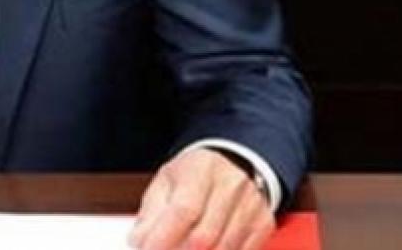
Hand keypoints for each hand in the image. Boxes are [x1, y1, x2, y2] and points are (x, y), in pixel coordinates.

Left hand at [128, 148, 273, 249]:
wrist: (235, 161)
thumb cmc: (196, 174)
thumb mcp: (166, 182)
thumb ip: (151, 213)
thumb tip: (139, 241)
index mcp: (201, 170)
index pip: (184, 209)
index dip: (163, 237)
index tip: (145, 249)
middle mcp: (230, 186)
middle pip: (204, 236)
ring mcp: (250, 207)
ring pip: (223, 249)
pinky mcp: (262, 225)